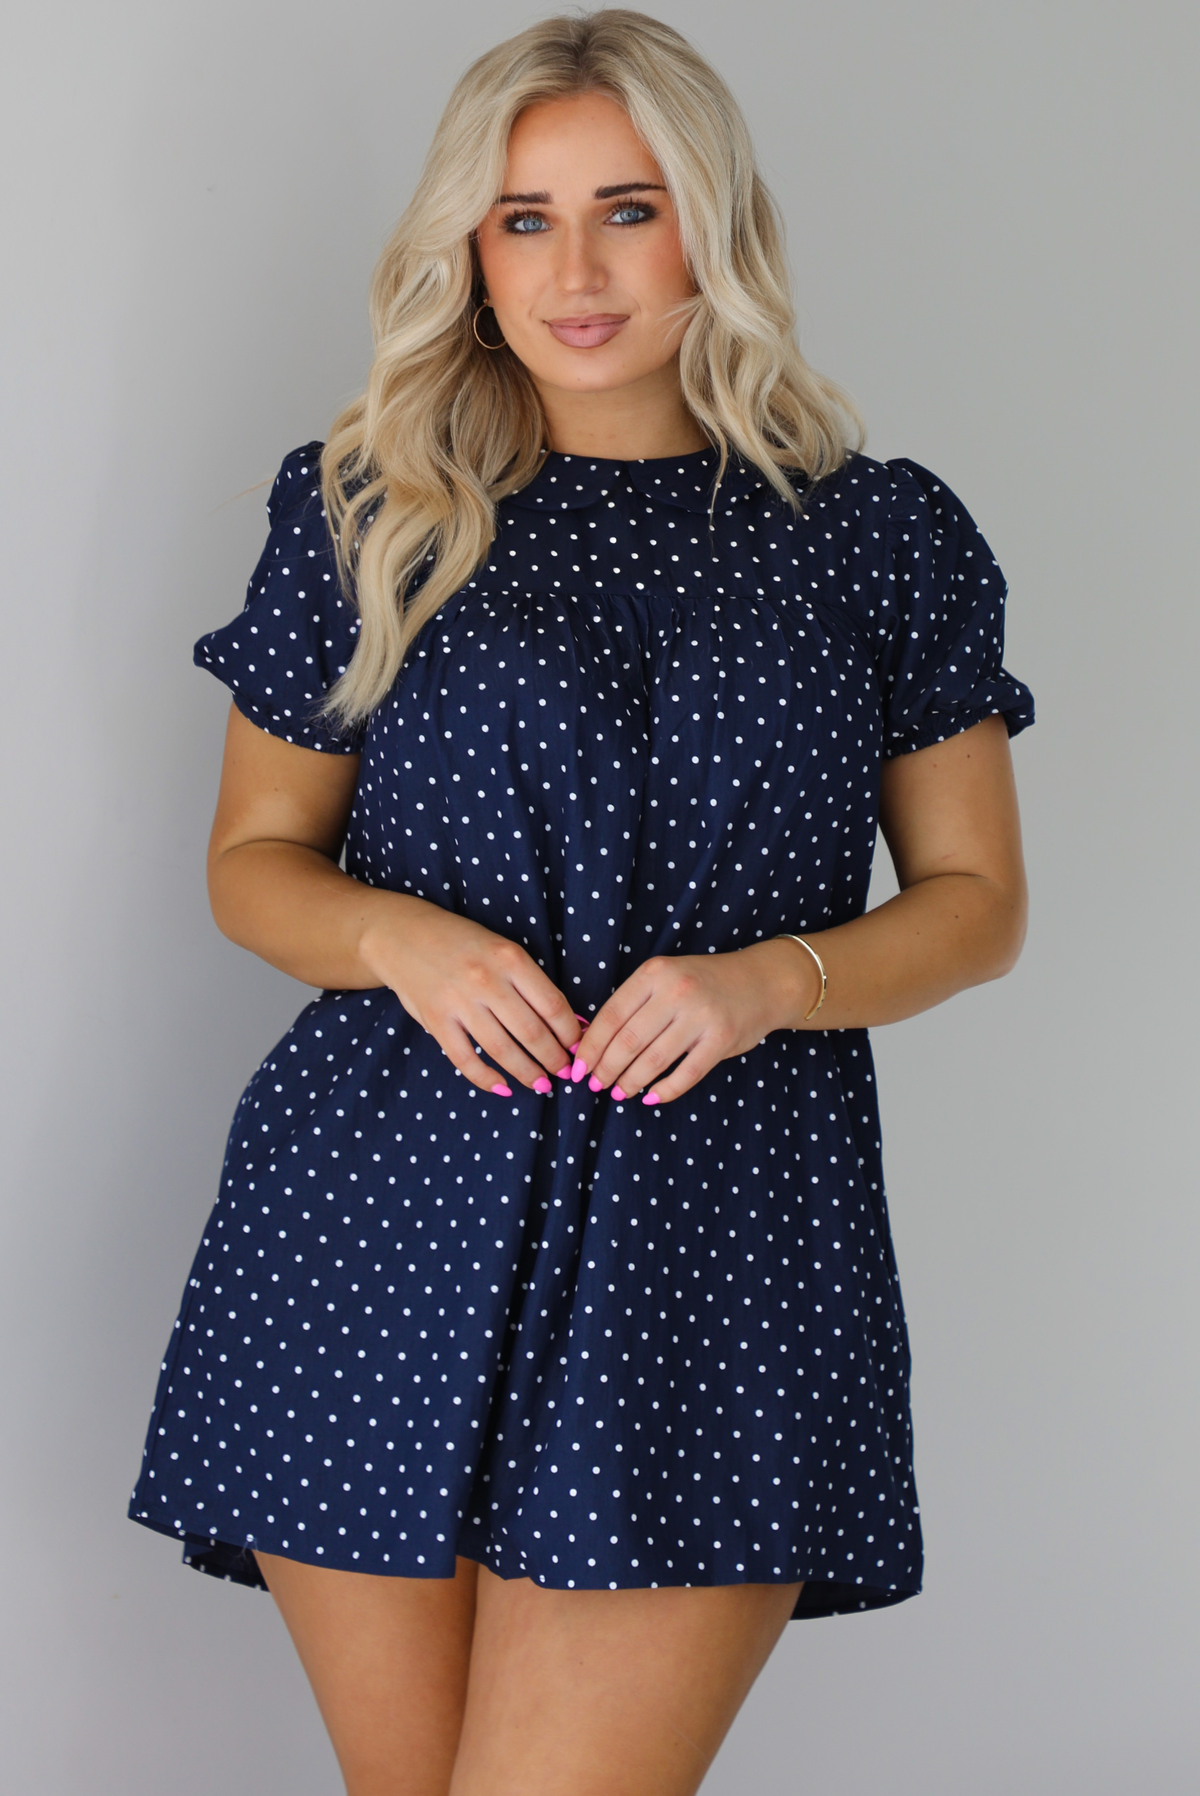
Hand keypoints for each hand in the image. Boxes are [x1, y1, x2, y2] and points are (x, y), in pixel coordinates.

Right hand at [360, 902, 580, 1097]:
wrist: (403, 935)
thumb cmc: (462, 943)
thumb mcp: (501, 949)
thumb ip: (531, 983)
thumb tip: (571, 1021)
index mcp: (510, 958)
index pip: (552, 1005)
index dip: (571, 1034)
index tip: (579, 1048)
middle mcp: (486, 980)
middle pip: (532, 1032)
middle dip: (554, 1059)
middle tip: (565, 1072)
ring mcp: (459, 1002)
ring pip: (503, 1050)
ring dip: (527, 1073)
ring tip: (541, 1084)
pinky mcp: (436, 1020)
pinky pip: (466, 1059)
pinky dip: (486, 1079)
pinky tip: (503, 1088)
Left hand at [569, 940, 814, 1106]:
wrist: (762, 981)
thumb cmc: (704, 983)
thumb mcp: (666, 978)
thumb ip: (635, 1003)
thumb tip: (593, 1041)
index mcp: (655, 973)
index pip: (611, 1016)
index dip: (590, 1046)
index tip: (578, 1067)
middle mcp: (676, 991)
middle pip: (627, 1041)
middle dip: (606, 1068)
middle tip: (596, 1085)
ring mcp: (701, 1015)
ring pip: (653, 1060)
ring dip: (631, 1082)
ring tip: (620, 1092)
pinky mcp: (722, 1039)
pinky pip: (686, 1073)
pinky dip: (666, 1090)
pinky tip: (653, 1097)